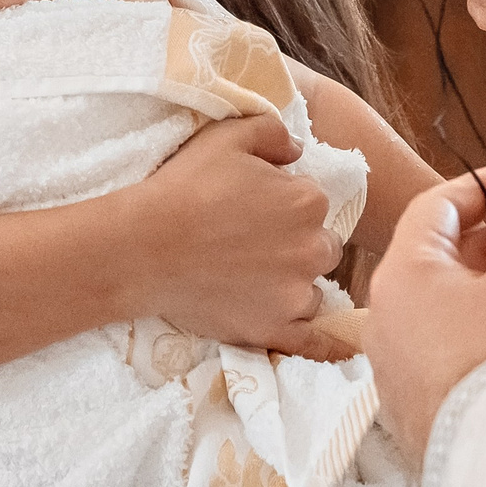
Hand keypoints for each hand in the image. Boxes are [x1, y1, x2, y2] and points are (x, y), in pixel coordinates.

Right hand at [117, 115, 351, 361]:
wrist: (144, 247)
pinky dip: (326, 347)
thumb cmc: (185, 187)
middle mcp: (312, 249)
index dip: (283, 204)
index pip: (312, 203)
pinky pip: (314, 343)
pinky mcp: (274, 329)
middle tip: (251, 245)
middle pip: (320, 247)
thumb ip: (273, 133)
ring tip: (249, 281)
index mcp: (307, 202)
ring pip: (312, 290)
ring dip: (293, 285)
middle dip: (296, 244)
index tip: (252, 209)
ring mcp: (295, 294)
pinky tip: (341, 353)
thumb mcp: (227, 136)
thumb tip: (298, 149)